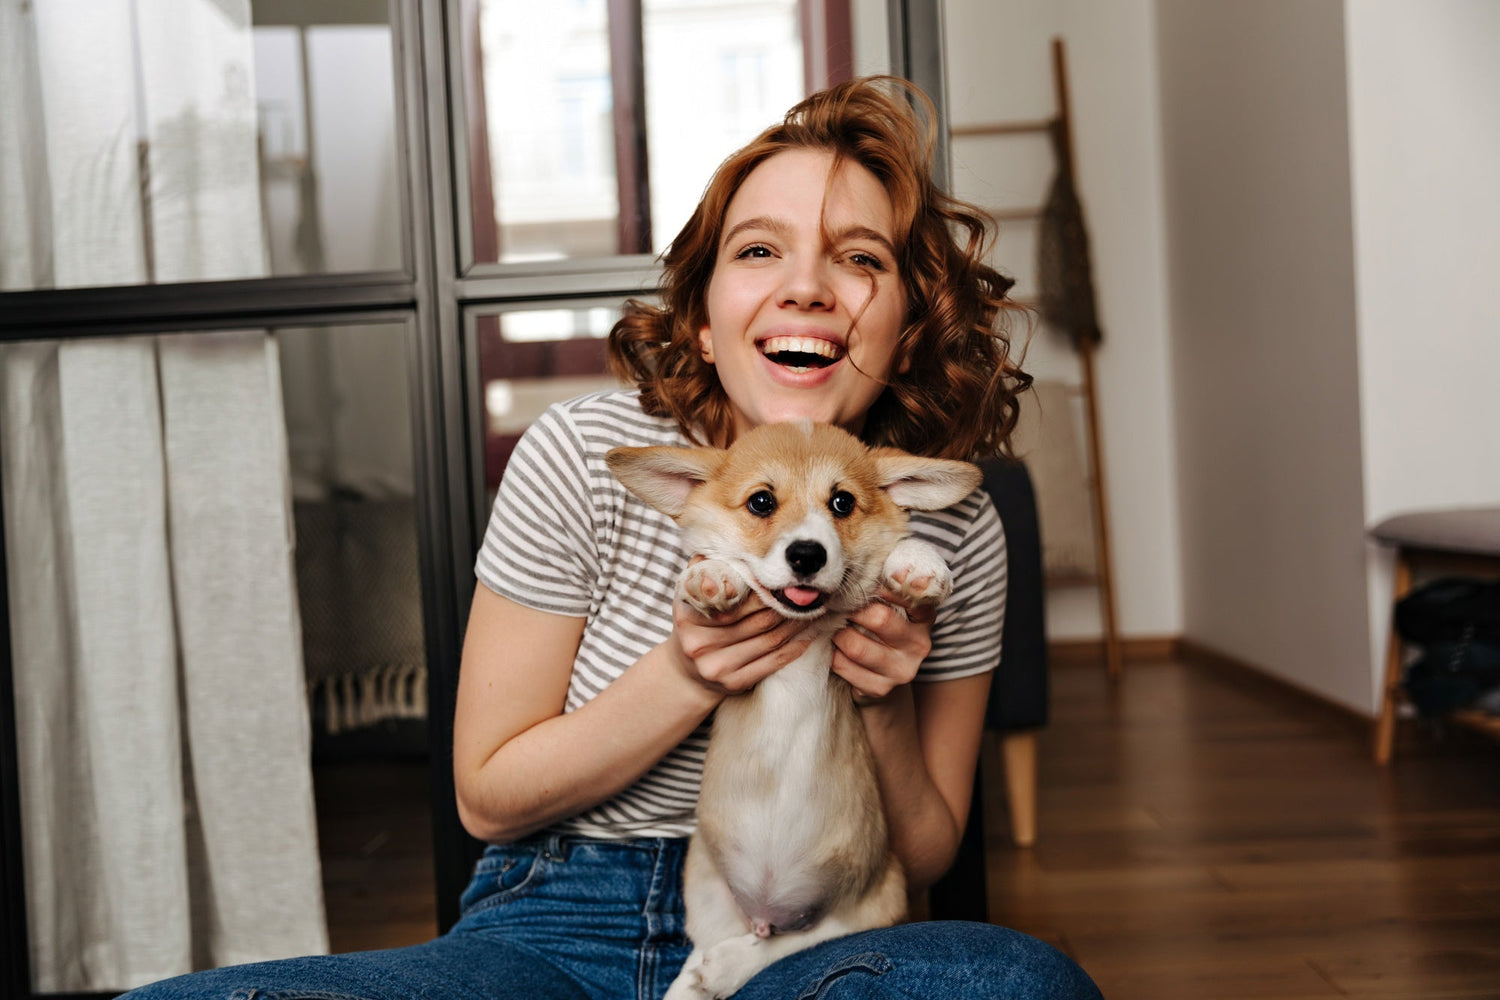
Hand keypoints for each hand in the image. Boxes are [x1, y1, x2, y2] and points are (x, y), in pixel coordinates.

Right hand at [670, 560, 810, 695]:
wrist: (687, 673)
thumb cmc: (697, 626)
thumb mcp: (691, 598)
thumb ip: (704, 571)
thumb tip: (724, 547)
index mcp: (687, 616)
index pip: (733, 598)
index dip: (761, 588)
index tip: (781, 579)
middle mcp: (699, 643)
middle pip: (756, 619)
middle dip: (784, 605)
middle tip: (807, 593)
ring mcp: (716, 666)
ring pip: (769, 640)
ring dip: (796, 624)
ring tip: (812, 610)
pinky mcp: (733, 684)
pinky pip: (772, 663)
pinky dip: (794, 648)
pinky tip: (807, 635)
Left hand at [830, 583, 936, 703]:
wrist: (880, 672)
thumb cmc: (881, 625)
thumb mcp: (891, 600)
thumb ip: (887, 580)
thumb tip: (874, 567)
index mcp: (924, 618)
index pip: (916, 598)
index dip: (893, 587)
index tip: (875, 584)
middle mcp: (920, 645)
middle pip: (879, 618)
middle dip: (853, 610)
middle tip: (843, 608)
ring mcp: (902, 670)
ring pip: (855, 645)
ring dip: (839, 634)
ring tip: (839, 630)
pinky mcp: (880, 688)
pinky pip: (843, 665)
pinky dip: (834, 655)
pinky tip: (840, 651)